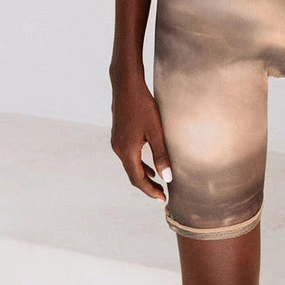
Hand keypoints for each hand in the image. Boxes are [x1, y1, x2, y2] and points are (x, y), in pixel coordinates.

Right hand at [110, 74, 171, 201]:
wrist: (126, 85)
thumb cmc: (142, 106)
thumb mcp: (156, 131)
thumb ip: (161, 154)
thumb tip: (167, 177)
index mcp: (127, 151)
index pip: (138, 179)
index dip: (150, 191)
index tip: (163, 198)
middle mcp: (119, 149)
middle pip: (133, 174)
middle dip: (147, 185)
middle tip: (162, 194)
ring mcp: (117, 142)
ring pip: (130, 165)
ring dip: (143, 174)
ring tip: (157, 182)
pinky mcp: (118, 135)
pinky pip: (128, 156)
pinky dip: (138, 163)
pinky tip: (148, 164)